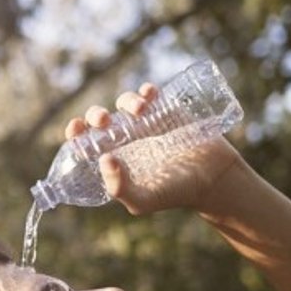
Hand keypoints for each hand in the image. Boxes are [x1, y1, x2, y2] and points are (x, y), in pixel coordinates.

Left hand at [65, 83, 244, 214]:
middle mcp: (126, 139)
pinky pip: (151, 94)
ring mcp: (146, 123)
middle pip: (100, 119)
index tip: (76, 128)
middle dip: (96, 114)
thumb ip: (119, 188)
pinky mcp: (168, 111)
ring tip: (140, 110)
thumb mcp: (142, 200)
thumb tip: (104, 159)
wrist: (214, 179)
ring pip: (125, 103)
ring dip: (126, 101)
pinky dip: (146, 90)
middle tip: (104, 121)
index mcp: (113, 158)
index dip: (76, 132)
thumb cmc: (175, 194)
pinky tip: (148, 94)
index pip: (85, 141)